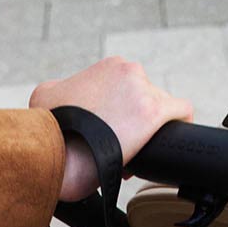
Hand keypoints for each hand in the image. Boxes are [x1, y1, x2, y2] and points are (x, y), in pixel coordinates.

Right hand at [31, 57, 193, 200]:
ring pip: (161, 111)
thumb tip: (68, 94)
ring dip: (148, 135)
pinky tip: (168, 145)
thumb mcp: (45, 96)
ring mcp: (142, 90)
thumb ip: (63, 89)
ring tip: (131, 158)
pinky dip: (179, 126)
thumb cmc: (48, 132)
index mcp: (109, 68)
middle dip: (135, 128)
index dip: (123, 117)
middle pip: (145, 102)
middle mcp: (128, 71)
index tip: (113, 139)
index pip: (129, 91)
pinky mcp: (154, 111)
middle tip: (121, 153)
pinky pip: (182, 112)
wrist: (54, 152)